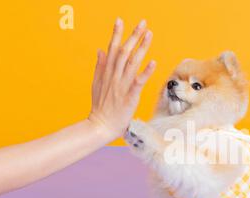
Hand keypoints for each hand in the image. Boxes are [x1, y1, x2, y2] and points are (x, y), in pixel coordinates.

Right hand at [89, 18, 155, 140]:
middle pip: (124, 52)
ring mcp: (122, 85)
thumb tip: (100, 49)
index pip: (112, 49)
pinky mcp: (130, 96)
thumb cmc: (100, 106)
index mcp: (106, 72)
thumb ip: (99, 66)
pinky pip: (139, 82)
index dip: (116, 34)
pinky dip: (146, 71)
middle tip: (142, 23)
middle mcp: (114, 76)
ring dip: (141, 48)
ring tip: (149, 34)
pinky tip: (153, 61)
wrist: (101, 125)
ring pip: (132, 62)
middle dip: (133, 36)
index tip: (120, 20)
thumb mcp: (96, 83)